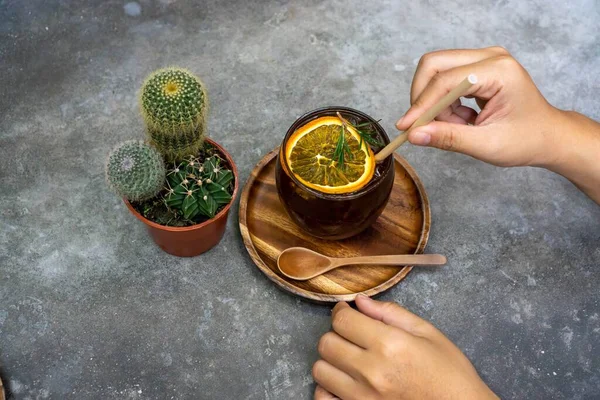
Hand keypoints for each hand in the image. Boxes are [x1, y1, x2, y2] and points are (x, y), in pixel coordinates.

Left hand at [312, 295, 497, 399]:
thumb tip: (360, 301)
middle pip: (326, 343)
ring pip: (320, 370)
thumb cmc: (449, 373)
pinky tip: (345, 382)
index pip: (342, 320)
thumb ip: (390, 314)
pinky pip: (323, 398)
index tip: (346, 312)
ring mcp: (362, 397)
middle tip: (350, 335)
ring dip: (331, 360)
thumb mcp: (428, 333)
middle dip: (336, 333)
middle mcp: (372, 372)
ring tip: (349, 359)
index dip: (341, 311)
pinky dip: (328, 388)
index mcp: (390, 345)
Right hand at [396, 46, 562, 167]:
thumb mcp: (486, 144)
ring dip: (435, 103)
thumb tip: (414, 135)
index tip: (406, 127)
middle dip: (423, 97)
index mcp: (499, 71)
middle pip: (434, 64)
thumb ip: (448, 138)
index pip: (445, 80)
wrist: (548, 136)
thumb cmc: (526, 140)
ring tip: (455, 127)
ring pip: (436, 72)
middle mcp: (490, 57)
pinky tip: (461, 120)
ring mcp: (483, 59)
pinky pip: (445, 80)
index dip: (422, 104)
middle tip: (423, 125)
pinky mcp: (477, 68)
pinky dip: (443, 103)